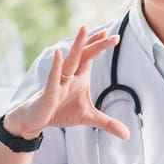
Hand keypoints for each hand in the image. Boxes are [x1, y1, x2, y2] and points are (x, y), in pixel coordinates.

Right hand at [4, 26, 129, 139]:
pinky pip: (53, 77)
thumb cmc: (60, 111)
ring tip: (84, 29)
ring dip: (77, 45)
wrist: (36, 119)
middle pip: (84, 55)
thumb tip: (127, 134)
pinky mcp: (48, 91)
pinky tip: (58, 53)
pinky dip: (55, 65)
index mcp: (79, 76)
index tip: (114, 36)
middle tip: (109, 32)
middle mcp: (69, 75)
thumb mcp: (88, 118)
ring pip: (69, 60)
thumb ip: (108, 123)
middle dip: (96, 43)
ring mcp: (58, 81)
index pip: (91, 57)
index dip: (100, 46)